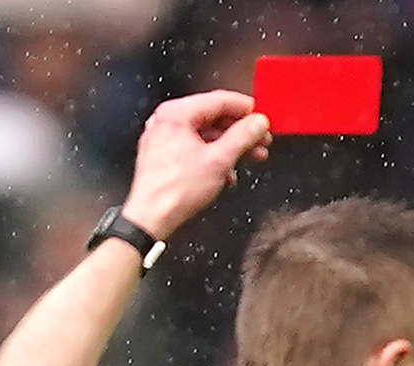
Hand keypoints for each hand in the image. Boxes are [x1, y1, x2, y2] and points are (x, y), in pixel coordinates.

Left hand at [120, 91, 272, 240]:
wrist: (150, 218)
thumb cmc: (173, 191)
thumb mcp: (218, 161)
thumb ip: (242, 137)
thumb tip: (257, 123)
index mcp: (176, 114)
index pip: (219, 100)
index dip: (246, 108)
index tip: (263, 117)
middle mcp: (167, 121)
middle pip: (213, 117)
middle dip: (240, 130)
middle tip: (261, 139)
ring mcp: (164, 138)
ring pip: (205, 134)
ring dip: (230, 145)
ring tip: (250, 156)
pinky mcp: (165, 156)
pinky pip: (195, 147)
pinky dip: (214, 156)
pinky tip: (228, 171)